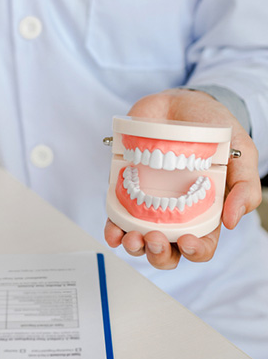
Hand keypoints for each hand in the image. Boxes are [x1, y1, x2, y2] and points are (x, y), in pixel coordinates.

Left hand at [104, 88, 261, 268]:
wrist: (180, 104)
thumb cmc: (213, 129)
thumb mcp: (241, 152)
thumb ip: (245, 185)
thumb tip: (232, 220)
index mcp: (204, 213)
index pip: (201, 245)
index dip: (195, 252)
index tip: (188, 241)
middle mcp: (174, 214)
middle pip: (166, 250)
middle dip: (159, 254)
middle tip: (155, 238)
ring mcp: (148, 204)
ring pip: (139, 240)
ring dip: (134, 247)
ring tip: (133, 237)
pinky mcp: (125, 191)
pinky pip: (116, 218)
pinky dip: (113, 230)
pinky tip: (114, 231)